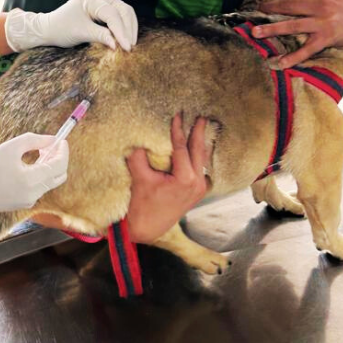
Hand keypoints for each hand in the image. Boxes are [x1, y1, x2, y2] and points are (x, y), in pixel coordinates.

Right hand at [0, 134, 68, 230]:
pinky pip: (39, 188)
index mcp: (32, 180)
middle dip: (59, 159)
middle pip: (58, 176)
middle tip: (52, 145)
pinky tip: (30, 164)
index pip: (59, 166)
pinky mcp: (23, 203)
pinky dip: (40, 175)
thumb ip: (35, 141)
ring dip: (49, 166)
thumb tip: (52, 140)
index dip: (63, 151)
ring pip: (49, 182)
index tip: (61, 139)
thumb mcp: (10, 147)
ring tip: (40, 152)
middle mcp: (34, 194)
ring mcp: (29, 201)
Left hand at [5, 0, 137, 51]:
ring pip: (123, 11)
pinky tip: (124, 38)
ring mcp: (101, 1)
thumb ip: (100, 36)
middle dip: (128, 28)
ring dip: (128, 27)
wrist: (48, 29)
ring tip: (129, 44)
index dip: (121, 31)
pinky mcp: (102, 9)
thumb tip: (118, 45)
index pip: (112, 14)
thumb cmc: (61, 29)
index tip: (126, 47)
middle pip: (123, 9)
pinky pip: (118, 16)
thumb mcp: (80, 33)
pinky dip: (123, 26)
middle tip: (130, 46)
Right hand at [126, 114, 211, 243]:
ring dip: (201, 143)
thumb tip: (139, 138)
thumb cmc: (142, 204)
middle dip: (199, 132)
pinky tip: (199, 148)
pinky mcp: (198, 192)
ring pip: (203, 160)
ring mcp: (200, 188)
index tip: (178, 114)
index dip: (178, 130)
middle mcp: (197, 183)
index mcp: (184, 178)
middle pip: (198, 151)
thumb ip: (139, 155)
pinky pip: (202, 168)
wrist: (149, 228)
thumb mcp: (139, 177)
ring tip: (202, 127)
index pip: (181, 148)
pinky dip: (200, 156)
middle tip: (201, 116)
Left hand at [253, 0, 342, 67]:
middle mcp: (323, 3)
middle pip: (290, 5)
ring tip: (255, 33)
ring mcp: (324, 21)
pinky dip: (293, 57)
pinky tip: (279, 62)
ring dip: (272, 29)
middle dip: (270, 8)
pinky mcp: (327, 38)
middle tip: (256, 11)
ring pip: (293, 25)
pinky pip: (307, 48)